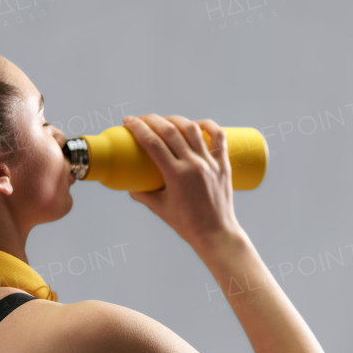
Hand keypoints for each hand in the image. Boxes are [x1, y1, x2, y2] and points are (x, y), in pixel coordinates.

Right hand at [121, 114, 241, 248]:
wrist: (216, 234)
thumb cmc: (186, 224)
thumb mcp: (160, 208)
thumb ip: (142, 194)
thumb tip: (130, 184)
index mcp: (176, 175)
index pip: (153, 142)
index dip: (138, 127)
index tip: (128, 120)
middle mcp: (194, 165)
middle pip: (170, 130)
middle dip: (152, 119)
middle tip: (143, 119)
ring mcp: (210, 163)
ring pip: (192, 129)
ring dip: (176, 119)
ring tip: (166, 121)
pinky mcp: (223, 165)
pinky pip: (218, 137)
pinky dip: (208, 125)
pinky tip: (197, 123)